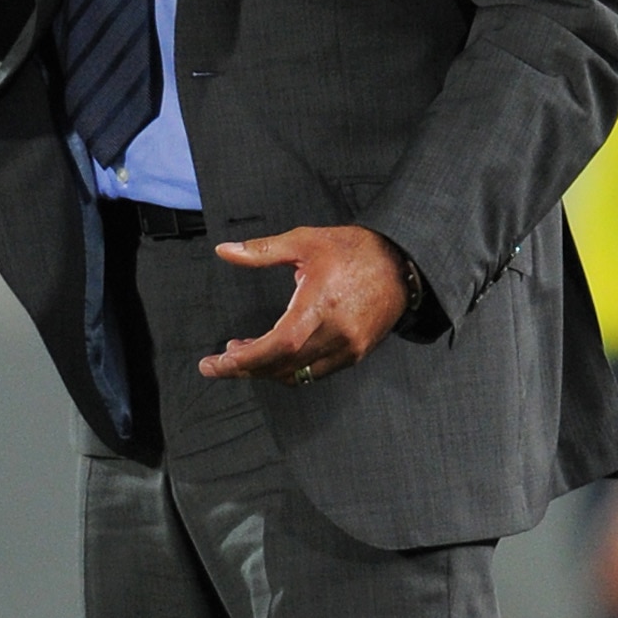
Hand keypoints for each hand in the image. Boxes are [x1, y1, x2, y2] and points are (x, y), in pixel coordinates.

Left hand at [200, 226, 408, 386]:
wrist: (401, 263)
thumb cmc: (355, 250)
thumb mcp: (304, 242)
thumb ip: (262, 251)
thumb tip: (225, 251)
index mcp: (320, 305)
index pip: (277, 346)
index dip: (245, 359)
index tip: (217, 363)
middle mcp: (336, 333)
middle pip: (282, 366)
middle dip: (246, 368)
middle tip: (219, 363)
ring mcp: (348, 348)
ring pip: (297, 375)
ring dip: (266, 370)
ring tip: (243, 352)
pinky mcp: (355, 354)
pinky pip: (315, 373)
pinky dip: (290, 369)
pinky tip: (276, 353)